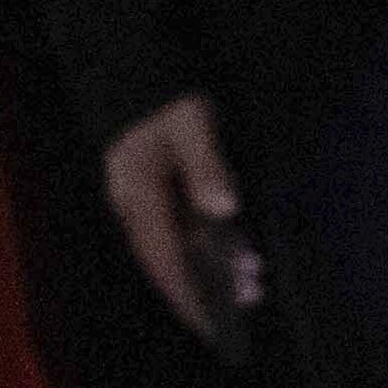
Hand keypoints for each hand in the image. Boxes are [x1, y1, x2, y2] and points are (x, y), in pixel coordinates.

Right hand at [101, 94, 253, 340]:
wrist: (133, 67)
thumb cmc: (165, 95)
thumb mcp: (193, 123)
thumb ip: (208, 166)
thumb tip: (224, 211)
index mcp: (138, 193)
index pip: (163, 257)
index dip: (188, 292)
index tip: (214, 320)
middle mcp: (134, 204)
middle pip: (169, 259)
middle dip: (206, 286)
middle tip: (251, 298)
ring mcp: (142, 200)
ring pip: (175, 247)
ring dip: (212, 268)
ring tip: (254, 284)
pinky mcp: (154, 193)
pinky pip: (179, 231)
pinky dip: (208, 246)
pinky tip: (239, 255)